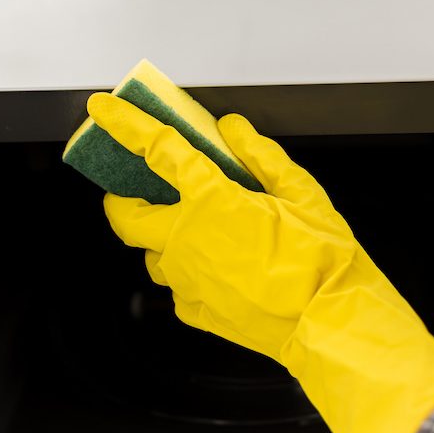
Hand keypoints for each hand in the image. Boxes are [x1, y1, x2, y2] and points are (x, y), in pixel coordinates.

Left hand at [86, 92, 433, 432]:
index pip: (156, 149)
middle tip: (131, 188)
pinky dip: (188, 272)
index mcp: (211, 201)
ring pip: (151, 255)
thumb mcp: (302, 193)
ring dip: (159, 238)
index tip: (103, 109)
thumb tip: (235, 130)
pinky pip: (178, 287)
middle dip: (119, 197)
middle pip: (125, 216)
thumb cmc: (322, 261)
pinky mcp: (197, 310)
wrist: (330, 322)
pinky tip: (216, 267)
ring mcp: (187, 279)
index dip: (124, 124)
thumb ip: (261, 155)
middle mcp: (187, 240)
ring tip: (191, 231)